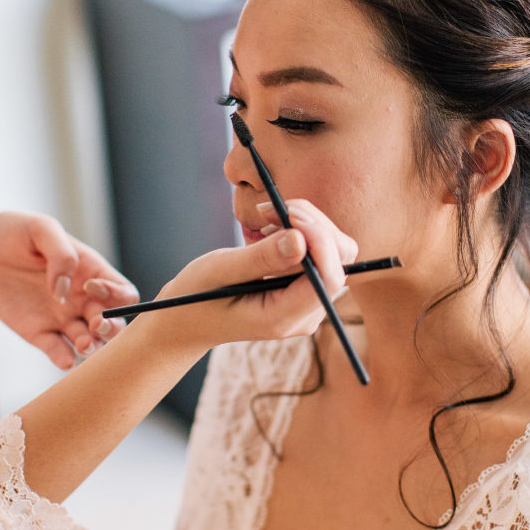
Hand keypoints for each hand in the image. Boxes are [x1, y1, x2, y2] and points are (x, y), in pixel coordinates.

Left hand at [0, 212, 137, 369]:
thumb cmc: (13, 232)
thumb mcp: (42, 229)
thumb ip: (61, 255)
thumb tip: (63, 291)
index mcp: (91, 272)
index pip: (123, 292)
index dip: (116, 295)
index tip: (89, 286)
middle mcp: (82, 299)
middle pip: (114, 322)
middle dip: (112, 327)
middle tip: (96, 325)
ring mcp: (61, 318)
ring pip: (90, 341)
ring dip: (91, 346)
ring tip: (82, 344)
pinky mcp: (38, 332)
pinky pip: (58, 351)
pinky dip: (64, 358)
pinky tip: (64, 359)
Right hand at [161, 201, 356, 347]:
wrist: (189, 320)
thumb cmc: (197, 296)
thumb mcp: (221, 271)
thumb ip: (261, 257)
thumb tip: (300, 240)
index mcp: (284, 318)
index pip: (330, 275)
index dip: (319, 237)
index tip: (287, 212)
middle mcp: (305, 314)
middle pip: (340, 259)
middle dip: (313, 225)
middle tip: (272, 210)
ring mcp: (307, 303)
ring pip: (334, 251)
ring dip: (306, 224)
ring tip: (266, 220)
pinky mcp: (304, 289)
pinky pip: (320, 252)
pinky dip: (300, 231)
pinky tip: (269, 231)